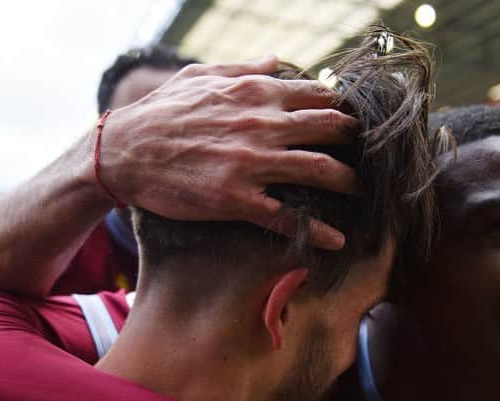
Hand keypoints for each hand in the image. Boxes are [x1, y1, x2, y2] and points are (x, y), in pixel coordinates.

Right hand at [97, 56, 357, 248]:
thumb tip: (279, 62)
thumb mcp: (201, 76)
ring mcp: (251, 162)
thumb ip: (245, 69)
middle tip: (374, 158)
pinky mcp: (237, 198)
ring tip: (366, 193)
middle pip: (329, 130)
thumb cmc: (162, 112)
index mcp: (255, 91)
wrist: (124, 151)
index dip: (343, 109)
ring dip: (349, 183)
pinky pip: (288, 216)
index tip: (357, 124)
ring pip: (318, 170)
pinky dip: (317, 229)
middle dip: (358, 143)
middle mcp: (261, 123)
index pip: (317, 96)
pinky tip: (339, 239)